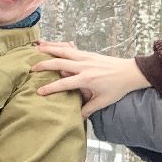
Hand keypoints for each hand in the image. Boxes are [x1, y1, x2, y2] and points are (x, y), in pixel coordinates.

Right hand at [35, 42, 149, 116]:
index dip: (50, 88)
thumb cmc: (118, 88)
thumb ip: (89, 108)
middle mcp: (84, 66)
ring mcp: (85, 57)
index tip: (39, 92)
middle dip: (44, 65)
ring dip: (49, 49)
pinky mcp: (88, 53)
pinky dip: (59, 45)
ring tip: (36, 48)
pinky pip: (70, 48)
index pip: (64, 84)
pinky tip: (50, 43)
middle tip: (31, 68)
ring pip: (63, 51)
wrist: (130, 72)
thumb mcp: (104, 101)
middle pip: (59, 63)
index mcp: (87, 79)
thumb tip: (78, 117)